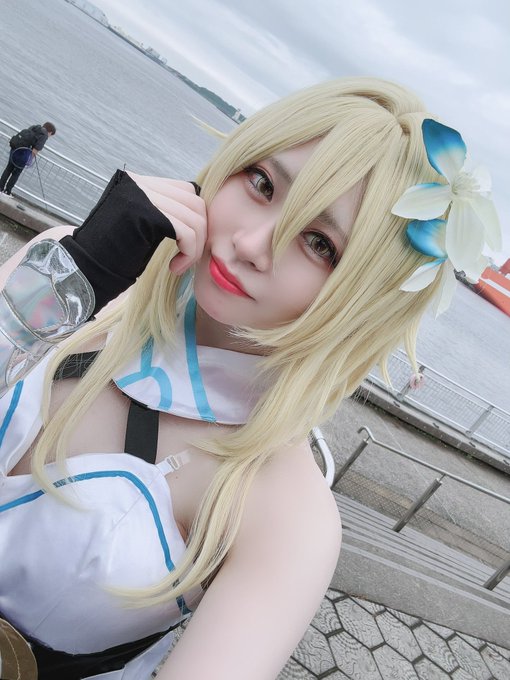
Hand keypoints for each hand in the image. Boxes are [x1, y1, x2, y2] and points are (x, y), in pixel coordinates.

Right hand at [60, 169, 204, 313]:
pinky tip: (174, 267)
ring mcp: (142, 195)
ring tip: (179, 265)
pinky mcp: (145, 213)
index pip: (186, 191)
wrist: (85, 270)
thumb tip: (200, 211)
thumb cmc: (115, 255)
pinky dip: (188, 253)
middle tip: (185, 259)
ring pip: (195, 217)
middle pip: (195, 202)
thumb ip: (165, 212)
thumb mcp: (143, 226)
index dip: (194, 220)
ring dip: (194, 248)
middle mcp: (140, 183)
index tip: (184, 246)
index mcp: (139, 183)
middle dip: (200, 235)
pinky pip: (187, 231)